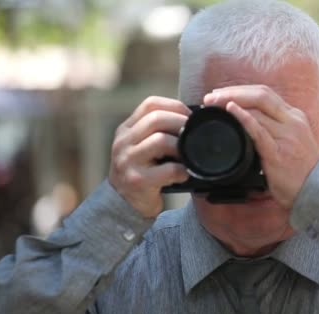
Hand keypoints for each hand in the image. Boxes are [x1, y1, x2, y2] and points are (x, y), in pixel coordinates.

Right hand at [108, 96, 190, 217]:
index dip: (175, 106)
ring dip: (182, 146)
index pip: (150, 104)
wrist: (124, 204)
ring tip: (188, 155)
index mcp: (126, 129)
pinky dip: (182, 170)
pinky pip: (168, 169)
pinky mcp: (137, 180)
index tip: (191, 116)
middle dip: (181, 123)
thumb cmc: (142, 172)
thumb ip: (158, 132)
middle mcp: (123, 142)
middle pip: (156, 118)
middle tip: (195, 133)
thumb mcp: (142, 146)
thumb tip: (193, 119)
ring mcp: (127, 161)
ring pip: (160, 141)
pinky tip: (184, 174)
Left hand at [204, 85, 318, 208]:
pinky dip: (243, 118)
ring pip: (258, 108)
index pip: (266, 94)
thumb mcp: (292, 141)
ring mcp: (287, 136)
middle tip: (211, 96)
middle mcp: (293, 122)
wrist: (316, 191)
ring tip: (213, 104)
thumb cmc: (301, 170)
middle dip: (233, 92)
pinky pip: (259, 130)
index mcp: (295, 117)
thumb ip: (275, 129)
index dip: (241, 90)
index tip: (222, 93)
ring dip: (231, 102)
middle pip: (261, 95)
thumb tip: (248, 121)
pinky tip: (231, 111)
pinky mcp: (278, 153)